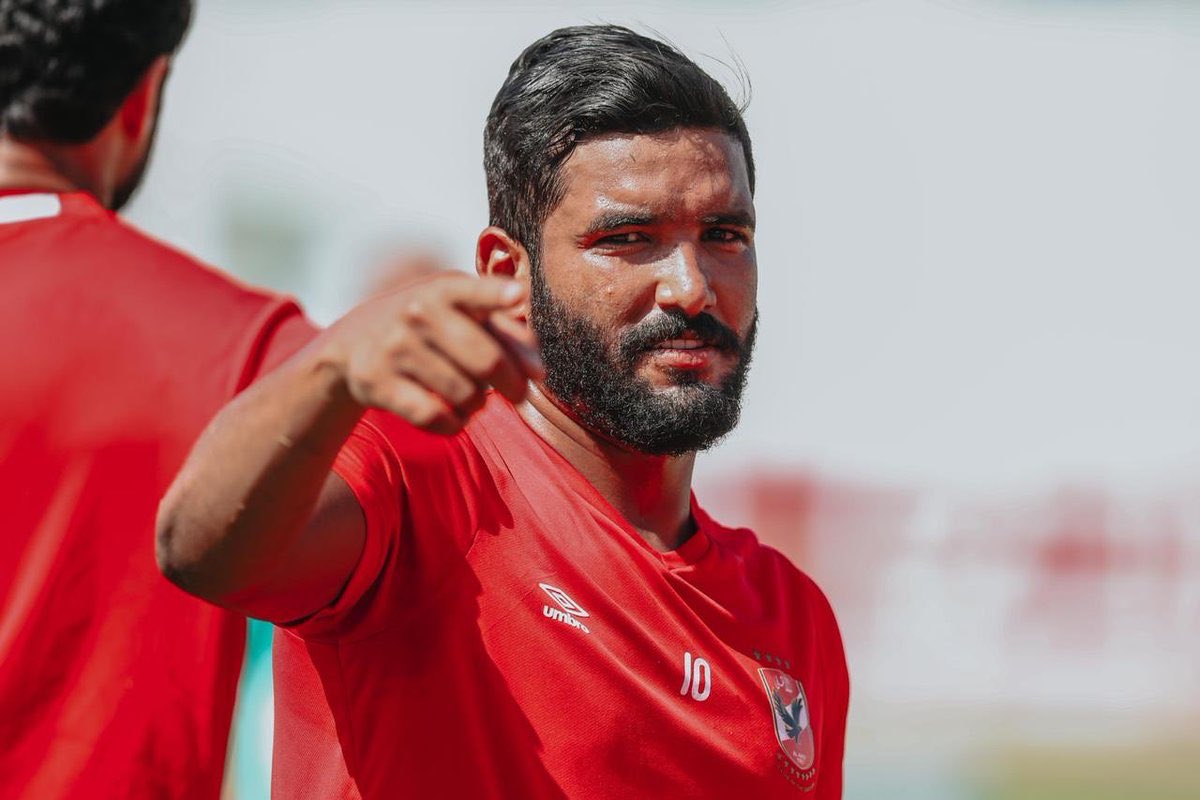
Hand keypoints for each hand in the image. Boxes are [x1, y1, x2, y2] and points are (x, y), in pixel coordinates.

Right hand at [319, 273, 542, 433]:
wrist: (352, 342)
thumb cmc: (426, 324)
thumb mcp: (459, 312)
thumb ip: (505, 332)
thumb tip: (538, 371)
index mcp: (444, 289)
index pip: (474, 291)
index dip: (497, 294)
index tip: (518, 295)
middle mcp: (417, 313)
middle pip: (487, 361)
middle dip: (513, 385)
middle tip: (519, 394)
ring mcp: (395, 347)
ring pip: (465, 394)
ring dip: (479, 403)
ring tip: (475, 397)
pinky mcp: (377, 382)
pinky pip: (435, 417)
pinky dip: (454, 423)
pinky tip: (454, 415)